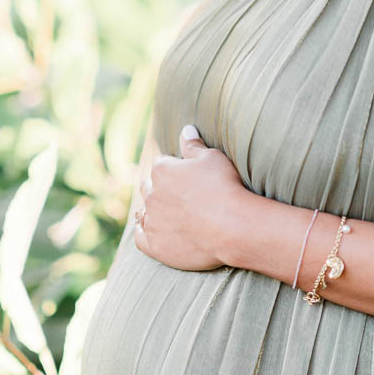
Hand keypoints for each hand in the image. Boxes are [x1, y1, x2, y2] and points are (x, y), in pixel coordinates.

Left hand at [131, 124, 248, 270]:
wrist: (233, 227)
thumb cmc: (225, 188)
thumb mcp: (213, 158)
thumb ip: (193, 144)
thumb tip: (185, 129)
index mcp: (162, 170)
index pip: (161, 164)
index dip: (174, 168)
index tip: (187, 176)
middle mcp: (151, 194)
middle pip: (149, 186)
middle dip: (160, 188)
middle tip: (180, 195)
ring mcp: (152, 221)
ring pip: (144, 211)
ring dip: (154, 210)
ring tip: (170, 214)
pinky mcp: (155, 245)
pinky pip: (140, 237)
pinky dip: (145, 233)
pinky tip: (154, 232)